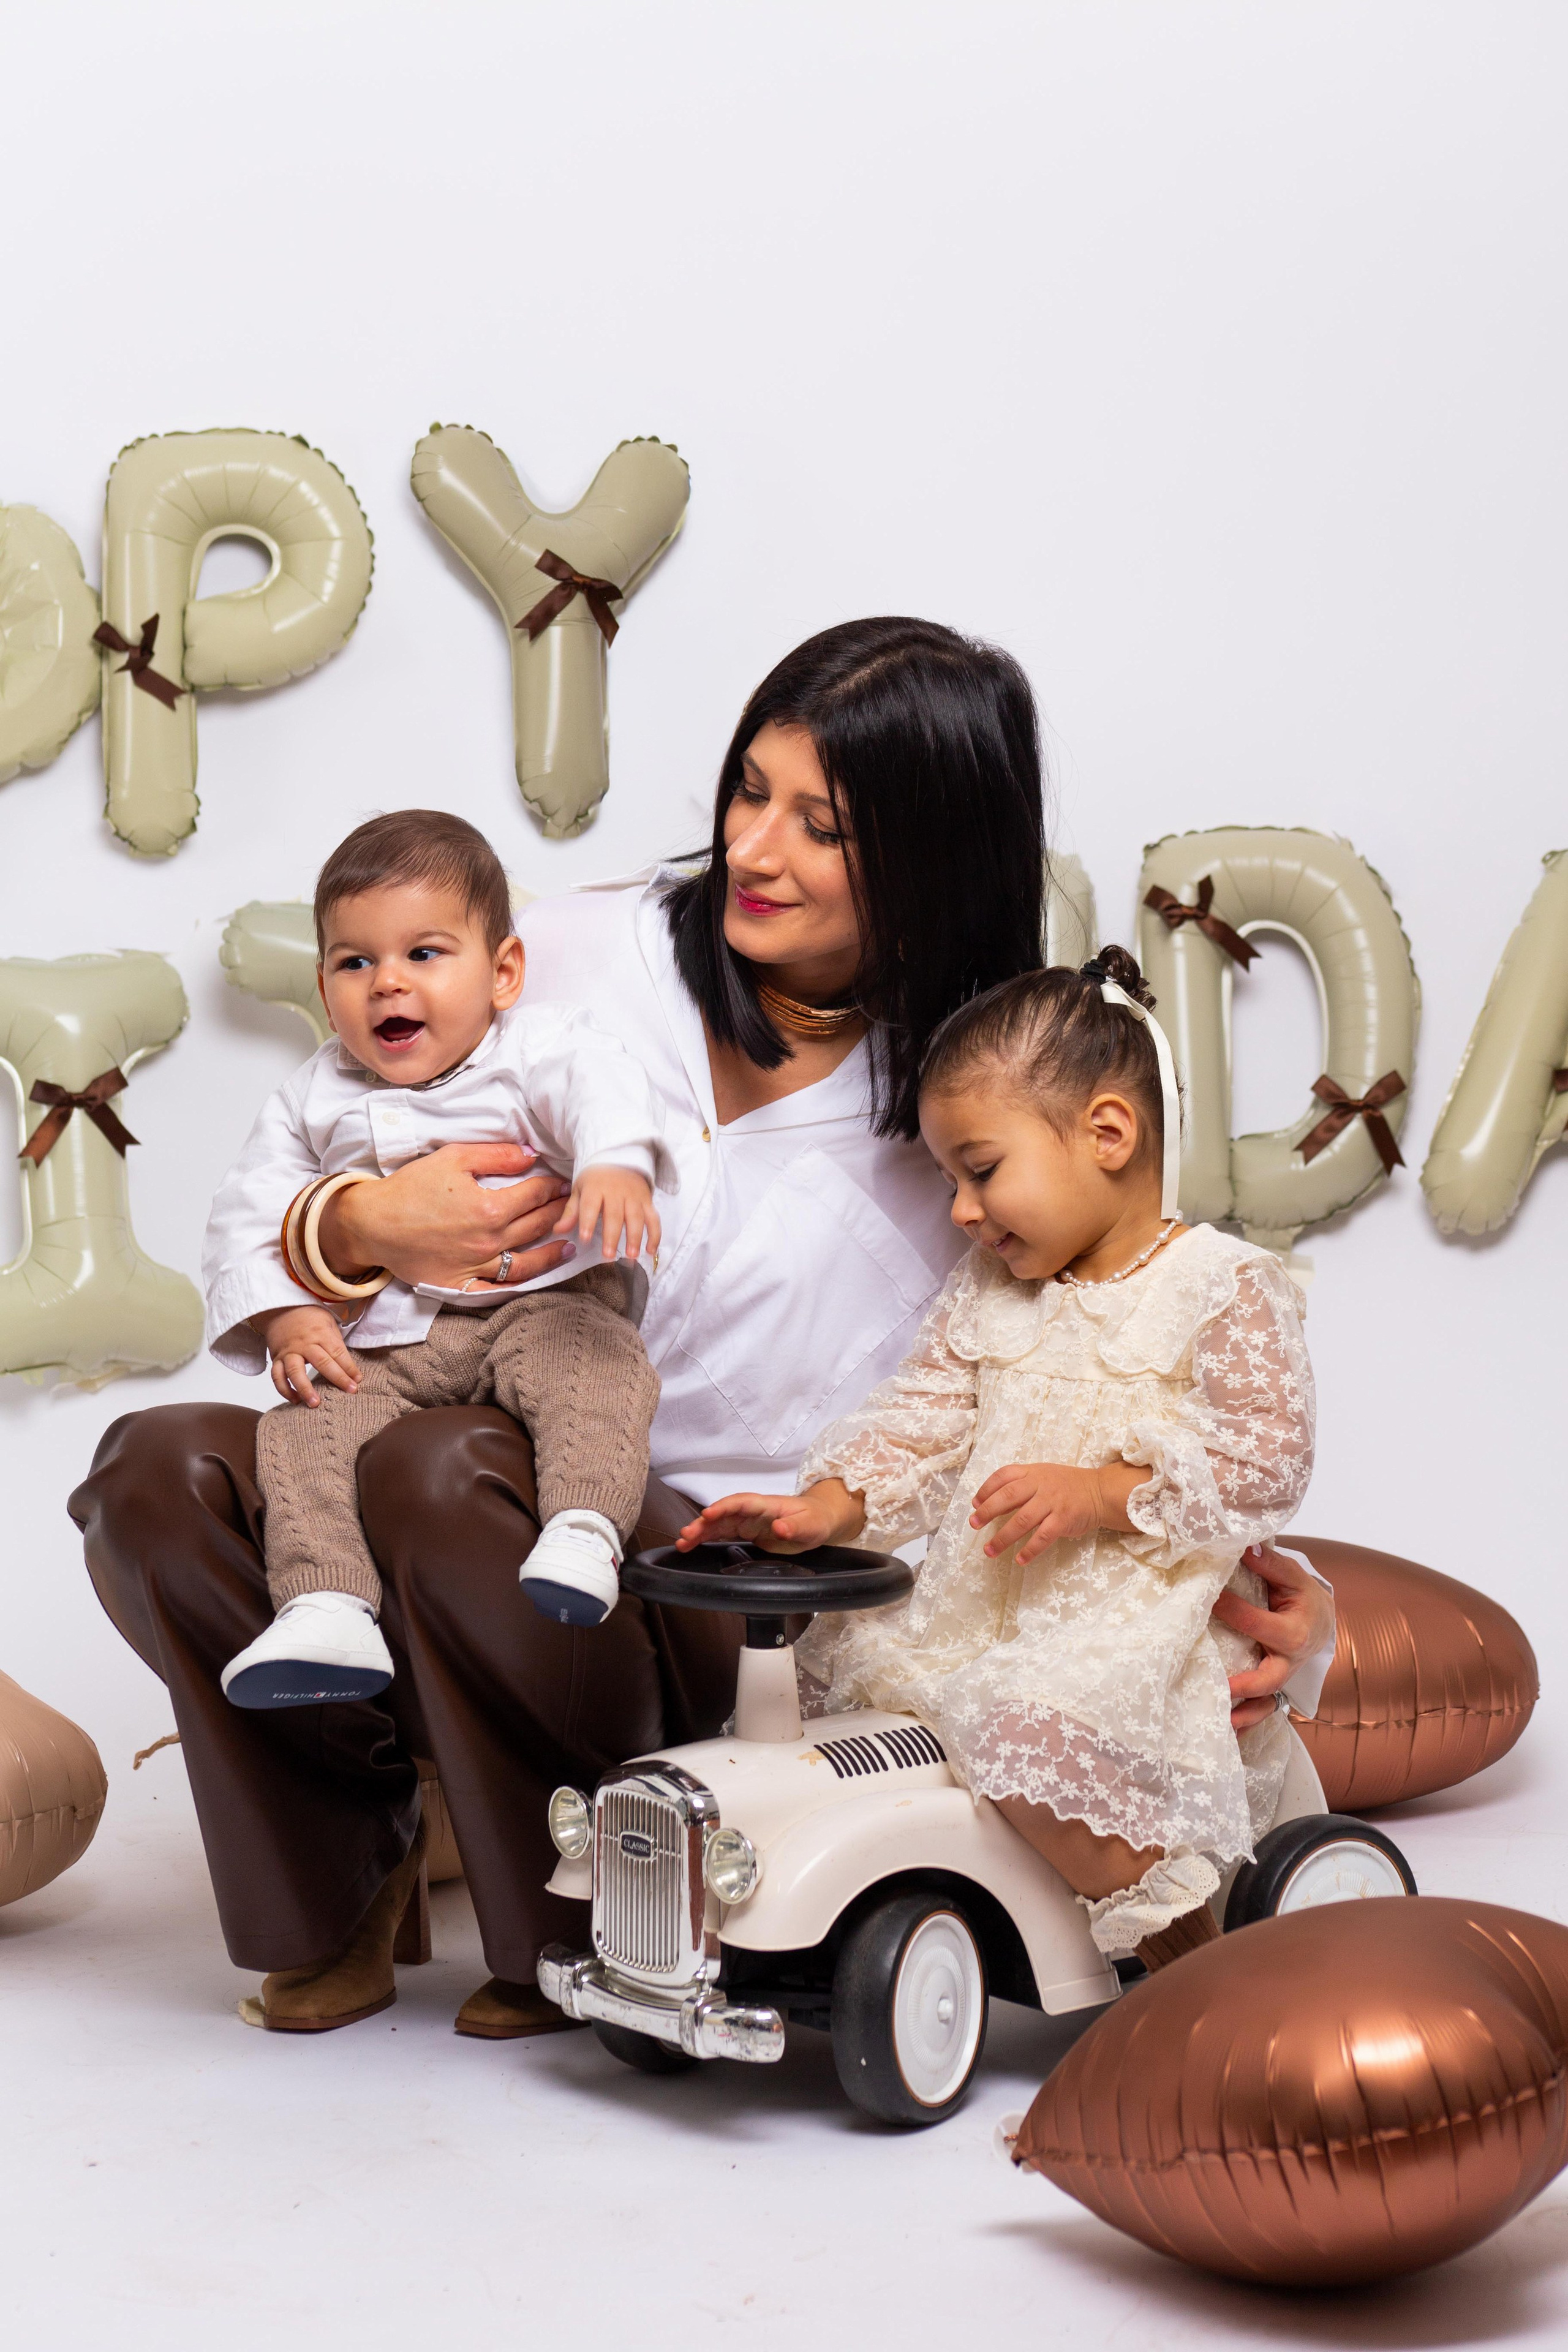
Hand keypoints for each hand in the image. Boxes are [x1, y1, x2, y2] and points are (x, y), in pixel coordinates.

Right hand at [253, 1304, 358, 1405]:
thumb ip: (336, 1342)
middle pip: (322, 1362)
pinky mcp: (276, 1358)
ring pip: (295, 1372)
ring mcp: (289, 1352)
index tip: (358, 1380)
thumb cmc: (308, 1317)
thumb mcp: (327, 1322)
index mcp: (320, 1333)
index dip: (349, 1367)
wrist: (279, 1309)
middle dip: (338, 1378)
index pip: (338, 1352)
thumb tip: (350, 1366)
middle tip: (350, 1391)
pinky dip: (284, 1390)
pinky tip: (295, 1400)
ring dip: (305, 1389)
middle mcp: (304, 1343)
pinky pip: (277, 1376)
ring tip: (315, 1403)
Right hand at [319, 1144, 572, 1291]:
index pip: (535, 1195)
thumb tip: (531, 1154)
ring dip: (553, 1252)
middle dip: (560, 1213)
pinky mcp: (461, 1284)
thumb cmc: (410, 1187)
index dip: (553, 1187)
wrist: (372, 1223)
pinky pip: (497, 1291)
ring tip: (569, 1244)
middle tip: (573, 1207)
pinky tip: (534, 1278)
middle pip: (537, 1226)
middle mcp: (489, 1240)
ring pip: (527, 1262)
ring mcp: (476, 1266)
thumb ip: (496, 1155)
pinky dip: (520, 1286)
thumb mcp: (452, 1158)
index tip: (562, 1183)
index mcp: (490, 1207)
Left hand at [555, 1166, 660, 1261]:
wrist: (619, 1158)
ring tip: (631, 1256)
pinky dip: (655, 1235)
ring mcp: (634, 1196)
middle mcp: (617, 1191)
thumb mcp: (580, 1191)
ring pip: (637, 1217)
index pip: (591, 1205)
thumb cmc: (595, 1179)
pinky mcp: (647, 1200)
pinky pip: (654, 1218)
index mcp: (596, 1187)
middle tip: (608, 1256)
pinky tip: (650, 1251)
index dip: (587, 1221)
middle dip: (612, 1236)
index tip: (584, 1239)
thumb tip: (558, 1230)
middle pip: (615, 1214)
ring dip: (635, 1237)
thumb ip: (571, 1212)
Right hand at [675, 1478, 866, 1554]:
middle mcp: (753, 1512)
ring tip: (682, 1542)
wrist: (820, 1521)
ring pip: (719, 1524)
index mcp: (766, 1505)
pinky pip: (722, 1533)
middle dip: (704, 1523)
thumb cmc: (815, 1519)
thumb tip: (779, 1528)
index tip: (708, 1514)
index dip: (724, 1507)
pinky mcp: (746, 1532)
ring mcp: (748, 1522)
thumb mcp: (811, 1525)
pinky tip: (692, 1545)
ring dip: (700, 1532)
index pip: (741, 1502)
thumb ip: (795, 1527)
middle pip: (724, 1514)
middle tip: (686, 1535)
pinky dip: (707, 1538)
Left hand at [968, 1460, 1142, 1562]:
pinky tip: (1019, 1559)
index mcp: (1033, 1472)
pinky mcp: (1063, 1520)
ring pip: (1022, 1520)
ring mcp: (1052, 1502)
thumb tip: (990, 1503)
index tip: (974, 1503)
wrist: (1099, 1492)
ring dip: (1003, 1537)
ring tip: (989, 1550)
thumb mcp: (1042, 1476)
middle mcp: (1040, 1485)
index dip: (986, 1488)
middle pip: (1008, 1496)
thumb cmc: (1066, 1485)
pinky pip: (1043, 1537)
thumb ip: (1019, 1486)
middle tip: (974, 1524)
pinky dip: (1029, 1549)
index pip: (1003, 1475)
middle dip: (987, 1511)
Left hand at [1214, 1543, 1336, 1729]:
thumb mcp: (1292, 1575)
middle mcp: (1290, 1660)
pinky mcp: (1274, 1688)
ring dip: (1244, 1714)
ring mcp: (1282, 1678)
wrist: (1322, 1619)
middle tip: (1221, 1686)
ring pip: (1266, 1702)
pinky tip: (1226, 1733)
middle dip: (1246, 1684)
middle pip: (1270, 1679)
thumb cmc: (1302, 1595)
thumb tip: (1244, 1547)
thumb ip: (1269, 1564)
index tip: (1206, 1600)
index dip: (1231, 1611)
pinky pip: (1262, 1710)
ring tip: (1220, 1722)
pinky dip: (1246, 1723)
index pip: (1258, 1623)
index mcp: (1296, 1631)